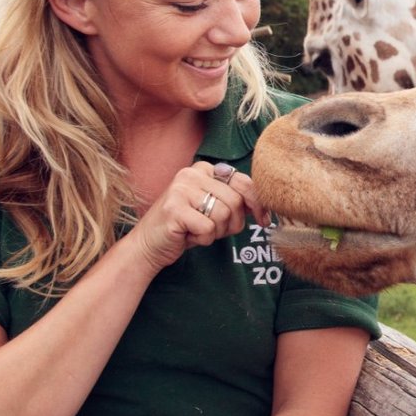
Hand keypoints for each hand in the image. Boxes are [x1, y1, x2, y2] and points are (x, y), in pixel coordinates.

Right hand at [127, 161, 271, 273]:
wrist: (149, 245)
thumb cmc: (186, 227)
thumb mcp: (214, 208)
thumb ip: (235, 200)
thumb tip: (266, 204)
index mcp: (204, 170)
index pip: (243, 181)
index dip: (257, 203)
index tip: (264, 220)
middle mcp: (191, 174)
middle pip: (235, 201)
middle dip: (232, 223)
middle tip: (215, 230)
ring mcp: (180, 190)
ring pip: (223, 215)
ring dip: (216, 232)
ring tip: (198, 231)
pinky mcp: (174, 209)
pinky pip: (208, 228)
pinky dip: (203, 239)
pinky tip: (188, 236)